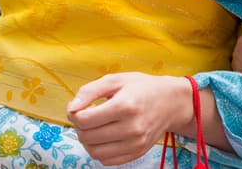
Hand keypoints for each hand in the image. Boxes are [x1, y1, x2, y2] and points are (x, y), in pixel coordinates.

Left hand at [67, 73, 190, 165]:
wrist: (171, 102)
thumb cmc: (141, 88)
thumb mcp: (115, 80)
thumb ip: (89, 91)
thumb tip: (71, 108)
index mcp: (124, 106)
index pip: (85, 120)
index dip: (74, 114)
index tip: (78, 108)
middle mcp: (131, 128)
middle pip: (88, 137)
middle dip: (79, 127)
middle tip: (84, 117)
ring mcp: (135, 144)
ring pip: (95, 152)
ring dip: (87, 141)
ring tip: (92, 128)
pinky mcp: (137, 153)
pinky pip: (107, 161)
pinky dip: (99, 151)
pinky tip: (103, 137)